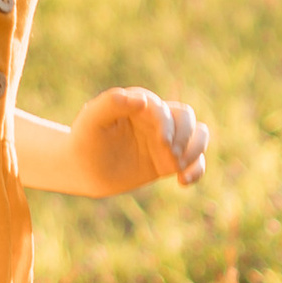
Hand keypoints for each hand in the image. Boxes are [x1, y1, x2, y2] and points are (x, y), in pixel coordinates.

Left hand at [67, 85, 209, 194]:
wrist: (83, 168)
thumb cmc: (84, 140)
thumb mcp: (91, 120)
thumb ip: (111, 103)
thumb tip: (144, 100)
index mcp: (141, 103)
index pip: (164, 109)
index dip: (167, 125)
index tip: (162, 143)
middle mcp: (156, 118)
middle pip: (187, 117)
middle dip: (184, 136)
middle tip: (170, 155)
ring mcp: (165, 139)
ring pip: (198, 135)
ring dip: (195, 150)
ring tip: (176, 168)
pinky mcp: (168, 160)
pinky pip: (195, 161)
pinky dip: (197, 170)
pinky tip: (182, 182)